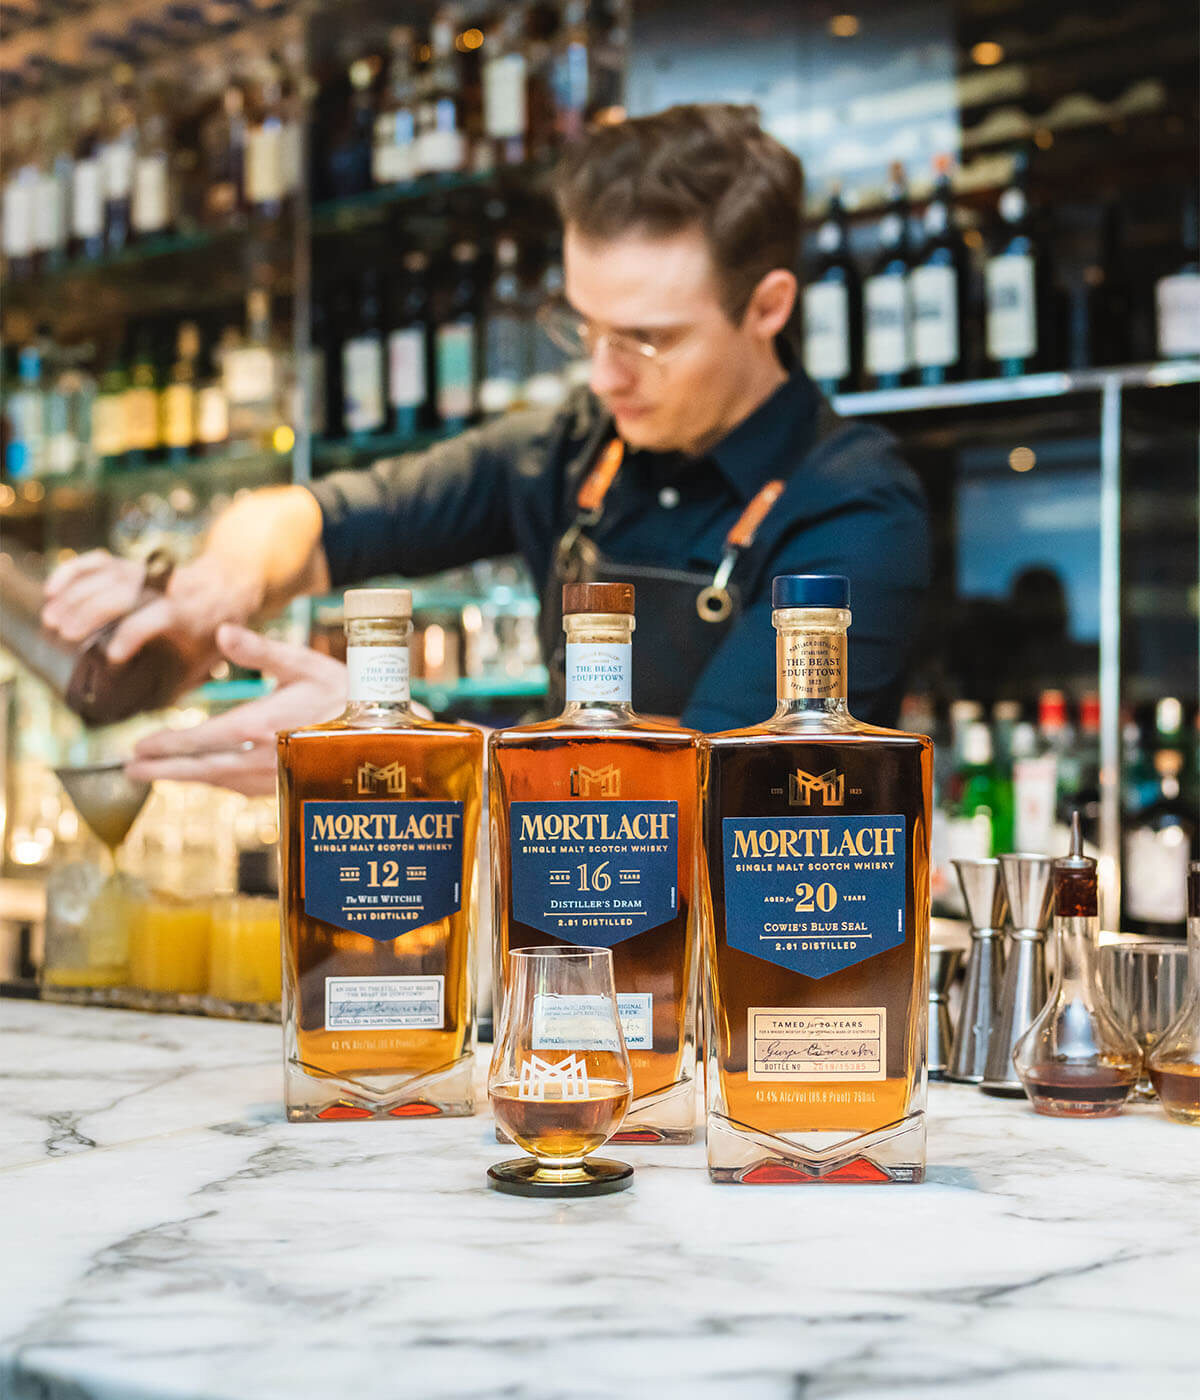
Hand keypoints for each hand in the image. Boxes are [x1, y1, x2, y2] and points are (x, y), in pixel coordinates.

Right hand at [41, 550, 260, 677]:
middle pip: (121, 592)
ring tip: (50, 620)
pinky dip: (73, 571)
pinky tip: (50, 589)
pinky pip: (99, 561)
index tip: (111, 658)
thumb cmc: (215, 632)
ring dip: (74, 594)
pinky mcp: (133, 565)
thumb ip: (179, 684)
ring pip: (106, 575)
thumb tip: (147, 716)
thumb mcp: (208, 660)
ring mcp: (147, 574)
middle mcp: (165, 589)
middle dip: (89, 612)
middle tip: (63, 636)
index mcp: (186, 615)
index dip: (130, 637)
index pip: (153, 620)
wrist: (231, 584)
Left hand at [126, 624, 346, 796]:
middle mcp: (266, 757)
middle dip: (162, 769)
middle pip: (202, 767)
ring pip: (218, 781)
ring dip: (183, 779)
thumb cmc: (345, 692)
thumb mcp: (304, 663)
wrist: (384, 734)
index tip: (139, 746)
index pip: (205, 739)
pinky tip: (200, 777)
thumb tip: (222, 630)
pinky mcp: (284, 786)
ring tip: (151, 775)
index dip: (168, 744)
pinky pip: (238, 788)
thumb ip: (260, 650)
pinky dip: (213, 783)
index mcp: (266, 724)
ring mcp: (274, 777)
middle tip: (130, 769)